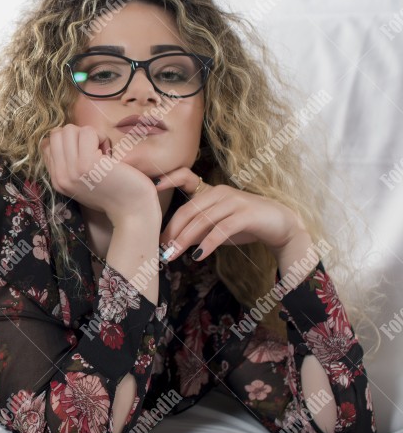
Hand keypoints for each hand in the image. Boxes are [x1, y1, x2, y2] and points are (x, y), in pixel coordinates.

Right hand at [39, 124, 159, 223]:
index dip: (68, 142)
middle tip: (94, 150)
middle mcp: (60, 176)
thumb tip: (64, 137)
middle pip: (56, 134)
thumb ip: (69, 164)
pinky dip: (100, 136)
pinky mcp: (86, 163)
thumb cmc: (114, 193)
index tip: (85, 154)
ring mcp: (72, 170)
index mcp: (57, 180)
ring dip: (89, 135)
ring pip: (69, 130)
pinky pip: (87, 132)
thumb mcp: (82, 181)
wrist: (132, 210)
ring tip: (101, 152)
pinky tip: (108, 154)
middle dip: (77, 135)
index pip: (47, 145)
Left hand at [155, 166, 307, 261]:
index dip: (168, 178)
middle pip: (188, 209)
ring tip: (173, 254)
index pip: (185, 176)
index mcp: (211, 191)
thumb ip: (196, 230)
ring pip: (202, 220)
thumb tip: (171, 242)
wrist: (281, 226)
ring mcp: (233, 201)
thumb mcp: (216, 227)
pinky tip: (198, 256)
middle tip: (161, 248)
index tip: (151, 187)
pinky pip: (221, 229)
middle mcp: (220, 192)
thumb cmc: (245, 225)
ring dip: (184, 240)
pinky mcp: (245, 215)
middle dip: (172, 230)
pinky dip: (208, 244)